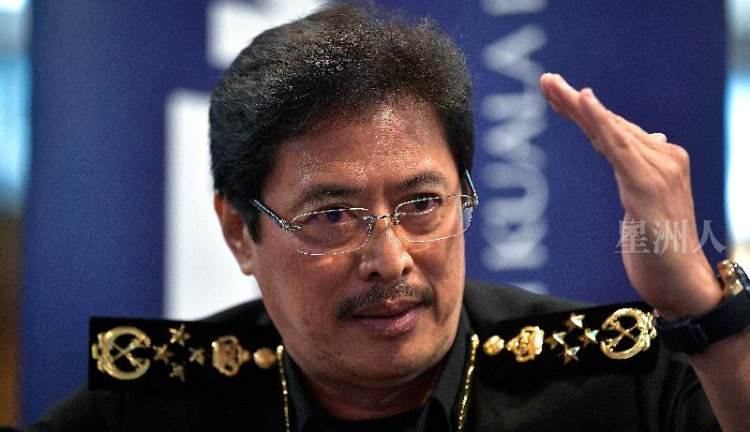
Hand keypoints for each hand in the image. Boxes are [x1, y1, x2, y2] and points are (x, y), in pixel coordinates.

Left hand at [538, 73, 720, 319]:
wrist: (682, 285)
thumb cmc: (661, 249)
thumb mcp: (644, 204)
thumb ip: (642, 170)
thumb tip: (651, 137)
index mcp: (660, 160)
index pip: (615, 129)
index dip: (583, 110)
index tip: (554, 91)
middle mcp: (663, 158)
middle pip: (610, 124)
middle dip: (573, 101)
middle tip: (545, 80)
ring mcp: (658, 170)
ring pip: (610, 130)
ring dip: (578, 105)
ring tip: (551, 85)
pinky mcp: (648, 187)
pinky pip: (618, 147)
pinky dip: (599, 122)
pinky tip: (583, 100)